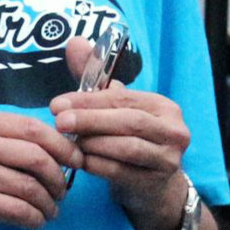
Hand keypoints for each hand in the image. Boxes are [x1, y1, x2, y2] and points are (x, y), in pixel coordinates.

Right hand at [0, 108, 77, 229]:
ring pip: (30, 186)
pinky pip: (18, 210)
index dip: (62, 145)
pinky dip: (34, 219)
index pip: (33, 128)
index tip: (74, 160)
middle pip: (38, 156)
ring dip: (48, 203)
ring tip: (49, 211)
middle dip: (59, 177)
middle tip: (62, 191)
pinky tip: (34, 222)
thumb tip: (52, 144)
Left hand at [51, 37, 192, 229]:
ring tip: (68, 143)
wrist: (150, 188)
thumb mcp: (114, 108)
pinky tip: (80, 162)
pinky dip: (97, 165)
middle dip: (89, 120)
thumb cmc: (127, 139)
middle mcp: (174, 130)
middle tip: (58, 122)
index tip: (55, 104)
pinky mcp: (157, 182)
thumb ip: (93, 77)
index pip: (122, 98)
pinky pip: (121, 172)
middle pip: (128, 121)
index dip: (87, 100)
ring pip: (126, 147)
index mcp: (163, 106)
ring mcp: (169, 158)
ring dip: (92, 144)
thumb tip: (74, 41)